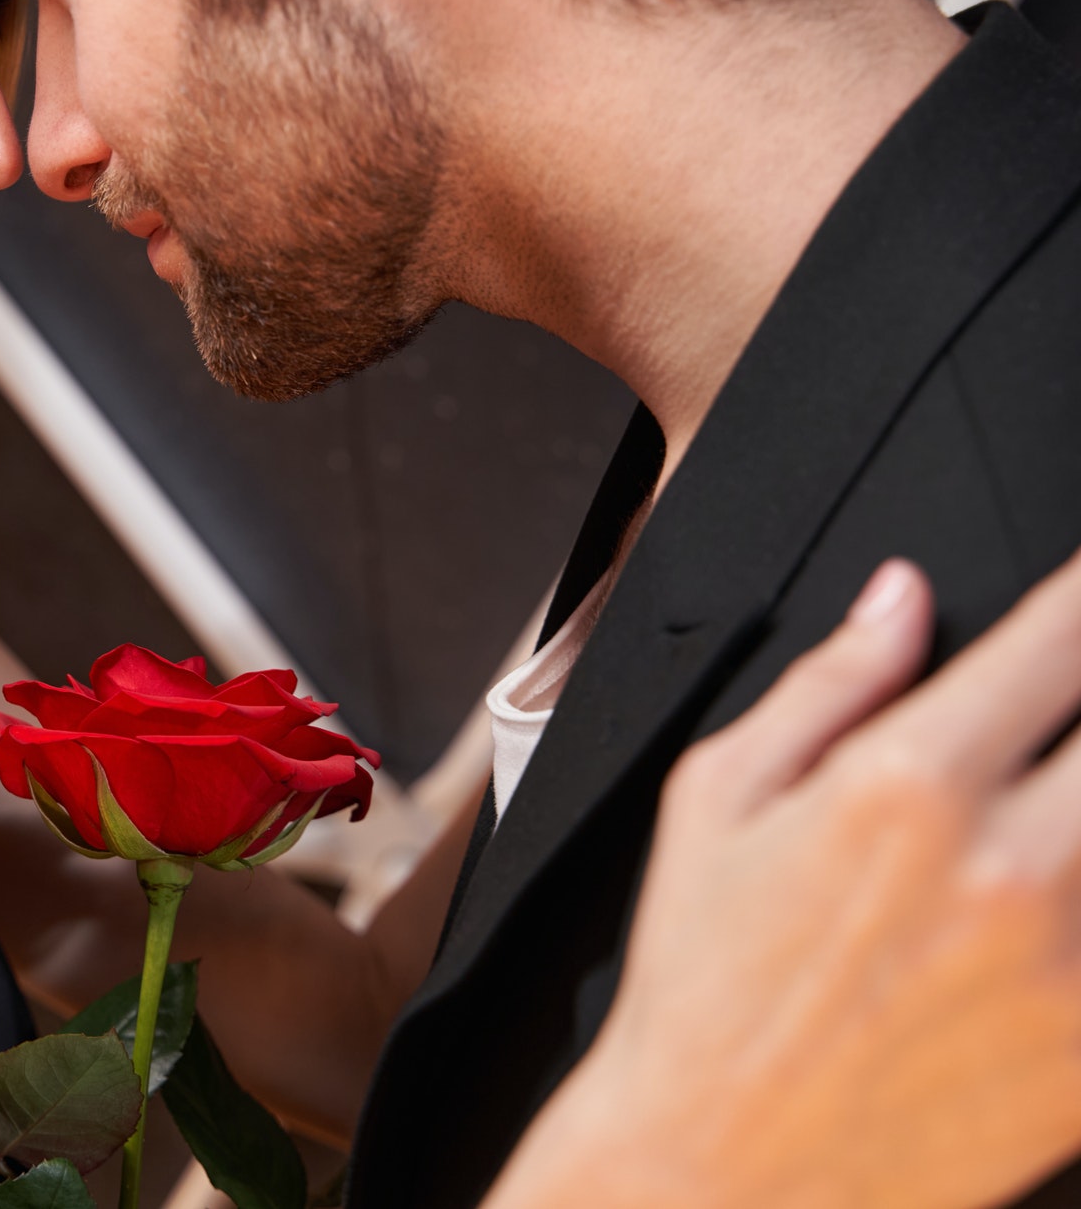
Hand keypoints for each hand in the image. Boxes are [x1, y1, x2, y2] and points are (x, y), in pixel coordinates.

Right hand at [494, 548, 1080, 1208]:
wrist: (719, 1167)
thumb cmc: (704, 986)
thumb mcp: (713, 802)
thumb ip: (824, 685)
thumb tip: (899, 597)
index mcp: (906, 785)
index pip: (1062, 632)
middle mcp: (1014, 866)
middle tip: (1066, 724)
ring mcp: (1077, 966)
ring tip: (1051, 813)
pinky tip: (1053, 901)